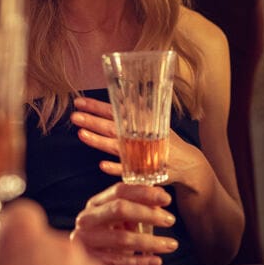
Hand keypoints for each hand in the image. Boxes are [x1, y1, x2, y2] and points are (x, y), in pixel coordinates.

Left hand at [71, 95, 213, 192]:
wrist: (187, 164)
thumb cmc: (167, 142)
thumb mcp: (157, 122)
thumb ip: (141, 110)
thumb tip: (130, 93)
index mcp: (141, 123)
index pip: (116, 112)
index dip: (98, 107)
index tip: (80, 102)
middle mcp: (140, 137)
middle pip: (113, 128)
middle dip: (93, 121)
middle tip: (75, 116)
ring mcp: (142, 153)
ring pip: (116, 147)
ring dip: (99, 141)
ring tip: (81, 134)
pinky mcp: (145, 171)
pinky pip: (128, 170)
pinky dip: (116, 168)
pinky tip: (103, 165)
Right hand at [72, 182, 180, 264]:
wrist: (85, 264)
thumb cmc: (108, 235)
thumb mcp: (120, 218)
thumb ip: (138, 205)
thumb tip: (161, 196)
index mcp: (96, 203)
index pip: (120, 191)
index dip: (144, 193)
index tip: (167, 198)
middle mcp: (88, 219)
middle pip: (119, 209)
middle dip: (148, 214)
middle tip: (170, 220)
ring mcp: (87, 240)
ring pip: (122, 238)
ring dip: (150, 242)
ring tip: (171, 245)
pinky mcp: (91, 261)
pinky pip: (119, 261)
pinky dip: (140, 262)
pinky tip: (156, 261)